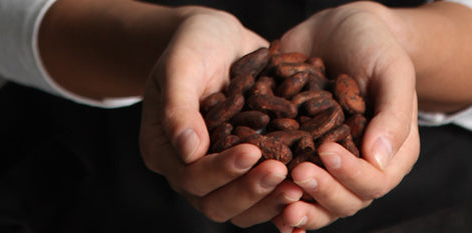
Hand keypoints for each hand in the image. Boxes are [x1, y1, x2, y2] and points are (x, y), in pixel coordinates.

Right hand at [139, 7, 302, 225]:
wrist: (222, 38)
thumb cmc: (195, 43)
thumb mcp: (181, 64)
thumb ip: (179, 106)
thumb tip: (190, 151)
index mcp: (164, 149)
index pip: (190, 176)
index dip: (220, 170)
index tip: (252, 152)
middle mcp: (191, 167)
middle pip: (215, 203)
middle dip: (249, 191)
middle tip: (282, 172)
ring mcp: (221, 170)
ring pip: (242, 208)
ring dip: (269, 200)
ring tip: (299, 184)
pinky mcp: (248, 166)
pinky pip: (264, 193)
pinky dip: (282, 193)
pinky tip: (307, 185)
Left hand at [273, 2, 419, 230]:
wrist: (338, 28)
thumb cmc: (374, 46)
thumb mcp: (392, 72)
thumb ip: (393, 115)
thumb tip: (378, 160)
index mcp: (389, 153)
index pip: (374, 181)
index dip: (351, 175)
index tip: (327, 151)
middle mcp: (358, 165)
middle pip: (344, 201)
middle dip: (321, 192)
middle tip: (297, 173)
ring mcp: (325, 163)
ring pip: (315, 201)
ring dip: (296, 204)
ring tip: (275, 200)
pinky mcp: (297, 153)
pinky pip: (287, 182)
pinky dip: (273, 193)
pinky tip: (257, 190)